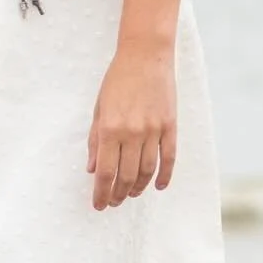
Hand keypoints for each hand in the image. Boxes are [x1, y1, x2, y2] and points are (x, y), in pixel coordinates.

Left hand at [86, 41, 176, 209]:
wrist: (145, 57)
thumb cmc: (117, 80)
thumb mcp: (98, 107)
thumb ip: (95, 139)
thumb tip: (92, 168)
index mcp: (110, 127)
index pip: (106, 171)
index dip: (101, 192)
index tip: (98, 204)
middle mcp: (133, 133)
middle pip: (126, 175)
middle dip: (118, 194)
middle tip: (113, 202)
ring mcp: (154, 131)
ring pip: (147, 171)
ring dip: (138, 187)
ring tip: (129, 195)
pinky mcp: (170, 128)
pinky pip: (169, 159)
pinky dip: (164, 177)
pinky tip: (157, 187)